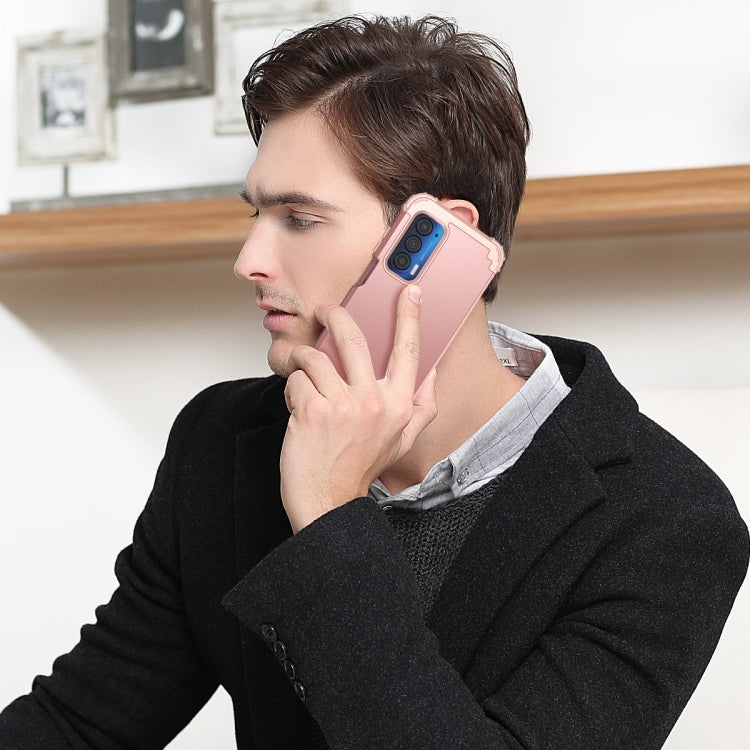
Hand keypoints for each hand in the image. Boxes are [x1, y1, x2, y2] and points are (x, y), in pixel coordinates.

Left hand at [280, 285, 437, 532]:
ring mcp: (343, 405)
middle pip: (354, 339)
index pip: (409, 351)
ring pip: (316, 357)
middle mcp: (374, 402)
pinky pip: (297, 379)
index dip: (409, 317)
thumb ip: (421, 408)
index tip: (408, 292)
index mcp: (400, 405)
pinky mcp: (313, 410)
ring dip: (304, 359)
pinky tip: (298, 406)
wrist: (328, 503)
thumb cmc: (360, 470)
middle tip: (325, 310)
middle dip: (335, 315)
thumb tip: (431, 375)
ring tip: (303, 371)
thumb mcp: (402, 442)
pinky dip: (292, 388)